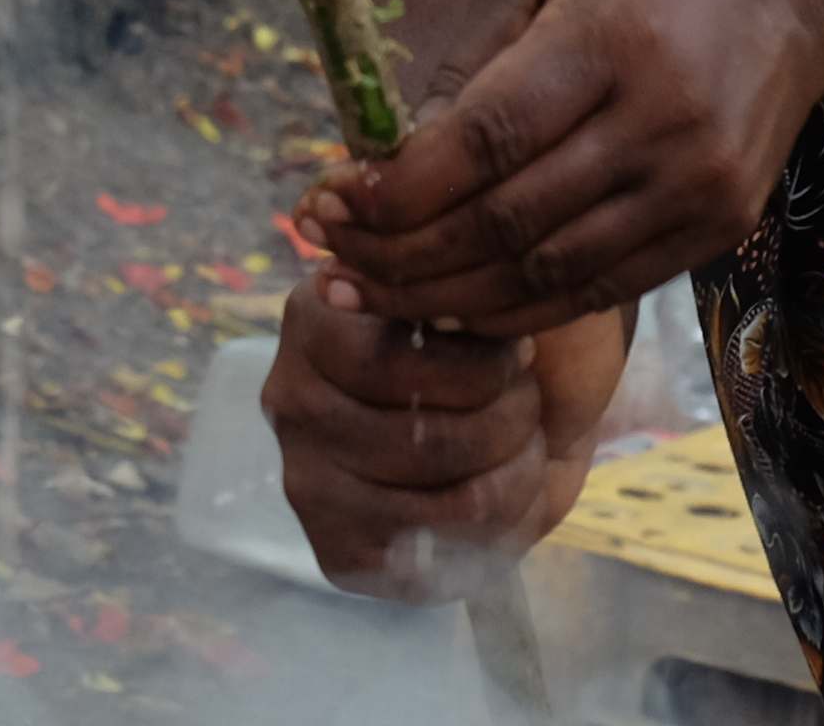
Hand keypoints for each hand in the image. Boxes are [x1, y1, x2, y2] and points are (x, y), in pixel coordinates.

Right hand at [263, 282, 626, 601]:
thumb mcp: (477, 279)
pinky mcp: (340, 550)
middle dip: (509, 416)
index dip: (479, 364)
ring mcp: (307, 481)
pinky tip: (508, 484)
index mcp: (315, 315)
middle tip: (532, 396)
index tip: (523, 350)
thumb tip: (408, 278)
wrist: (523, 403)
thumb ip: (448, 273)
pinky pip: (441, 548)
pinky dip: (502, 519)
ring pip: (445, 499)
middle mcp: (292, 399)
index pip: (384, 363)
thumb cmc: (494, 327)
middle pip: (421, 438)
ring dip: (514, 466)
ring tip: (528, 437)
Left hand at [311, 0, 823, 339]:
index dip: (396, 191)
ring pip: (545, 277)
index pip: (485, 143)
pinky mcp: (720, 227)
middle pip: (505, 224)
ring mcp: (700, 186)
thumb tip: (385, 161)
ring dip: (442, 295)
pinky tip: (453, 298)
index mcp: (613, 39)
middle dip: (399, 254)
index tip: (328, 201)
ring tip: (371, 288)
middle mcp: (664, 123)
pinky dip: (515, 308)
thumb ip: (468, 58)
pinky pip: (598, 290)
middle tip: (328, 257)